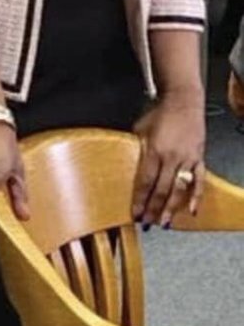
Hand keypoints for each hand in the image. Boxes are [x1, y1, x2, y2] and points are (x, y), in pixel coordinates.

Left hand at [132, 90, 204, 227]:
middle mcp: (171, 157)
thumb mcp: (140, 129)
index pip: (145, 182)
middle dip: (153, 209)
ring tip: (164, 223)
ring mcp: (187, 159)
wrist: (183, 101)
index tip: (135, 214)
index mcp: (154, 150)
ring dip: (170, 208)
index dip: (140, 200)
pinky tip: (191, 211)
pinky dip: (196, 197)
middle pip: (161, 190)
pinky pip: (199, 181)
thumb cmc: (160, 113)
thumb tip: (126, 163)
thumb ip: (136, 149)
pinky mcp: (199, 158)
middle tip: (147, 224)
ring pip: (179, 190)